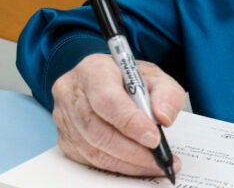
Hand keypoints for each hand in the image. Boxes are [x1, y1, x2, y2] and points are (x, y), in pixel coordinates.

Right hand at [51, 54, 185, 176]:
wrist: (109, 80)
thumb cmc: (129, 77)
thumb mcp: (155, 76)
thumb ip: (166, 93)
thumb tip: (163, 118)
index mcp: (93, 70)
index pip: (107, 99)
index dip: (130, 122)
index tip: (154, 138)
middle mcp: (71, 93)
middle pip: (97, 129)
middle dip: (132, 149)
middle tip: (158, 158)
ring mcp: (64, 118)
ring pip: (92, 149)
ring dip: (127, 162)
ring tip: (154, 164)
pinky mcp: (65, 139)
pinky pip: (89, 159)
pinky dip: (116, 166)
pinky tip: (137, 165)